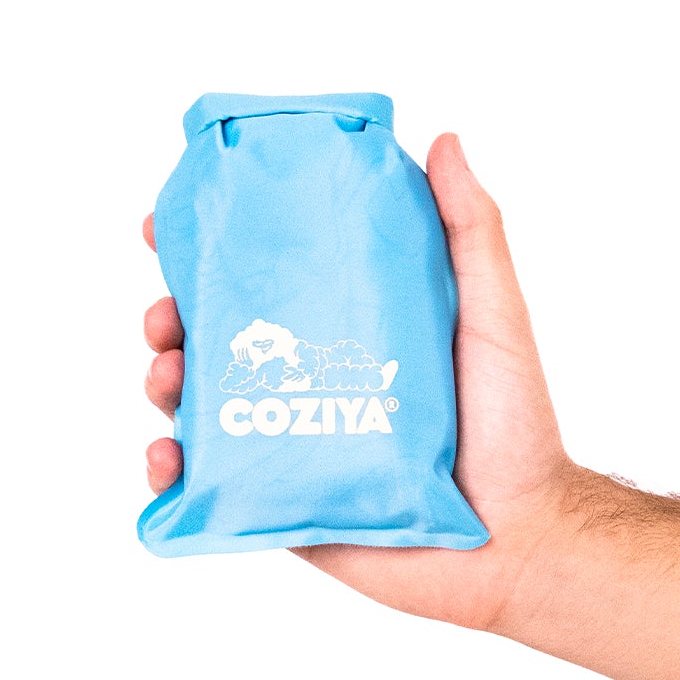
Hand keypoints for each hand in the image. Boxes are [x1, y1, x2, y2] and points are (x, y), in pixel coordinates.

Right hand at [142, 133, 579, 630]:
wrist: (517, 539)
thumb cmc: (513, 424)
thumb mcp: (491, 312)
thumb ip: (470, 230)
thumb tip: (443, 140)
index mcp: (345, 322)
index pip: (264, 273)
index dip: (208, 245)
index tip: (168, 222)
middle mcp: (308, 375)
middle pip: (213, 333)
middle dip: (169, 313)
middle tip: (165, 310)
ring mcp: (289, 439)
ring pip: (197, 402)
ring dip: (162, 379)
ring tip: (167, 375)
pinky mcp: (280, 503)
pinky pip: (204, 485)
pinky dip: (168, 468)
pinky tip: (166, 456)